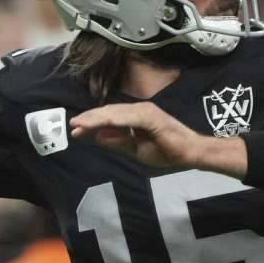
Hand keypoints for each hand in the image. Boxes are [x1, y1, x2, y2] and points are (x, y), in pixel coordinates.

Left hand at [69, 102, 207, 168]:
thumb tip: (99, 137)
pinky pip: (126, 118)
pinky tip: (98, 125)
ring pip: (114, 113)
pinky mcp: (150, 116)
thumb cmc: (168, 151)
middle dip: (90, 119)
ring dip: (96, 118)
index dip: (92, 123)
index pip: (110, 118)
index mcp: (136, 116)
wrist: (190, 152)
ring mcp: (145, 111)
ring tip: (80, 124)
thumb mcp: (136, 150)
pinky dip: (111, 120)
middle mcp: (139, 110)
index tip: (76, 131)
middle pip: (109, 112)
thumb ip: (119, 142)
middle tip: (73, 126)